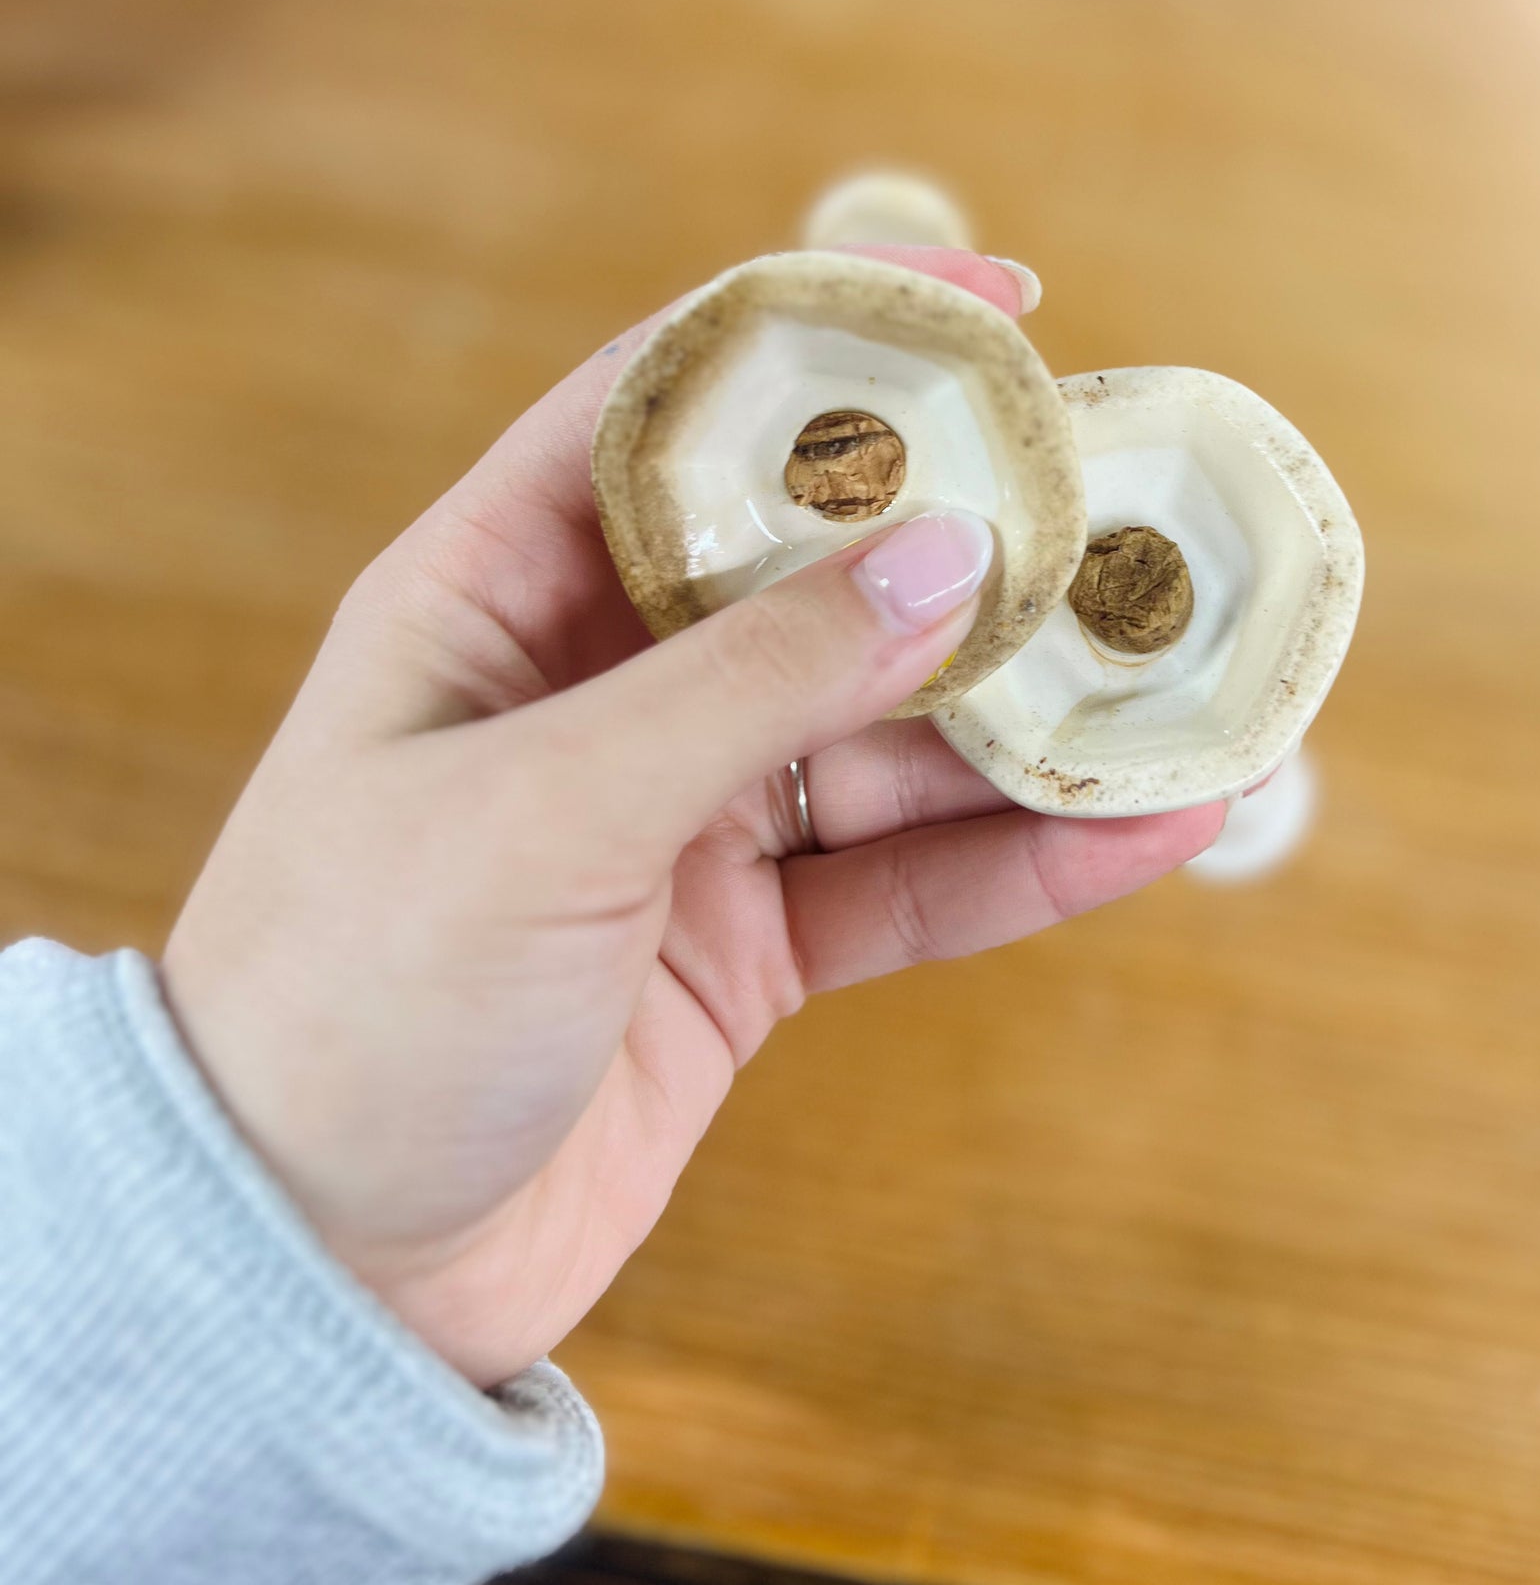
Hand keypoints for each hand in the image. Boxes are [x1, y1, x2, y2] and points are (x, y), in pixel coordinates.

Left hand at [162, 251, 1220, 1386]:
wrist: (306, 1280)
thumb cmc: (353, 1003)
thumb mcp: (546, 814)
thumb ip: (752, 683)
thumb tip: (949, 554)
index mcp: (494, 592)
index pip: (675, 404)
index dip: (833, 336)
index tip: (998, 304)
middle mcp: (595, 686)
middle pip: (815, 568)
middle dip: (974, 539)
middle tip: (1137, 502)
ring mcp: (676, 819)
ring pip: (885, 732)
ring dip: (1029, 713)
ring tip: (1188, 676)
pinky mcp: (739, 951)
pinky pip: (902, 881)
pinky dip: (1019, 860)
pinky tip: (1147, 830)